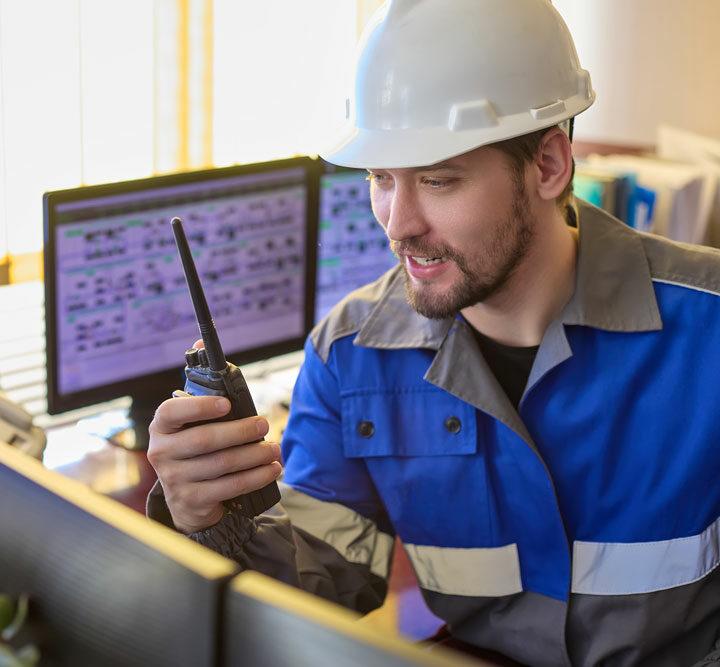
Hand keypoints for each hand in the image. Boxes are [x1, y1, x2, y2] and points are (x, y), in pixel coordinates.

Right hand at [147, 340, 281, 533]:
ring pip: (222, 465)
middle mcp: (162, 453)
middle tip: (265, 424)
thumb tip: (203, 343)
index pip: (172, 412)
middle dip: (240, 431)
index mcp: (162, 426)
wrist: (186, 497)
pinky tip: (271, 469)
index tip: (227, 404)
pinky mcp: (192, 501)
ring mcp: (174, 480)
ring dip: (254, 456)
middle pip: (205, 440)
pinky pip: (229, 488)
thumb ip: (200, 384)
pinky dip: (255, 477)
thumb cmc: (195, 445)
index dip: (199, 407)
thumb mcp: (192, 418)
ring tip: (275, 448)